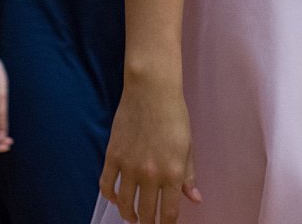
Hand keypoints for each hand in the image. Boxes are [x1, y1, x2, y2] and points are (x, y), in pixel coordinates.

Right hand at [99, 79, 201, 222]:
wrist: (152, 92)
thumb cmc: (175, 116)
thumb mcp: (187, 146)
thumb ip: (189, 175)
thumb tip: (194, 199)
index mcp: (172, 173)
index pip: (168, 212)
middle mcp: (150, 174)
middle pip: (145, 212)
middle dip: (147, 223)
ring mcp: (128, 167)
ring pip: (124, 204)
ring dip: (128, 214)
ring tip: (133, 216)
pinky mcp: (112, 157)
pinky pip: (107, 186)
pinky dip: (110, 197)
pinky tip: (116, 198)